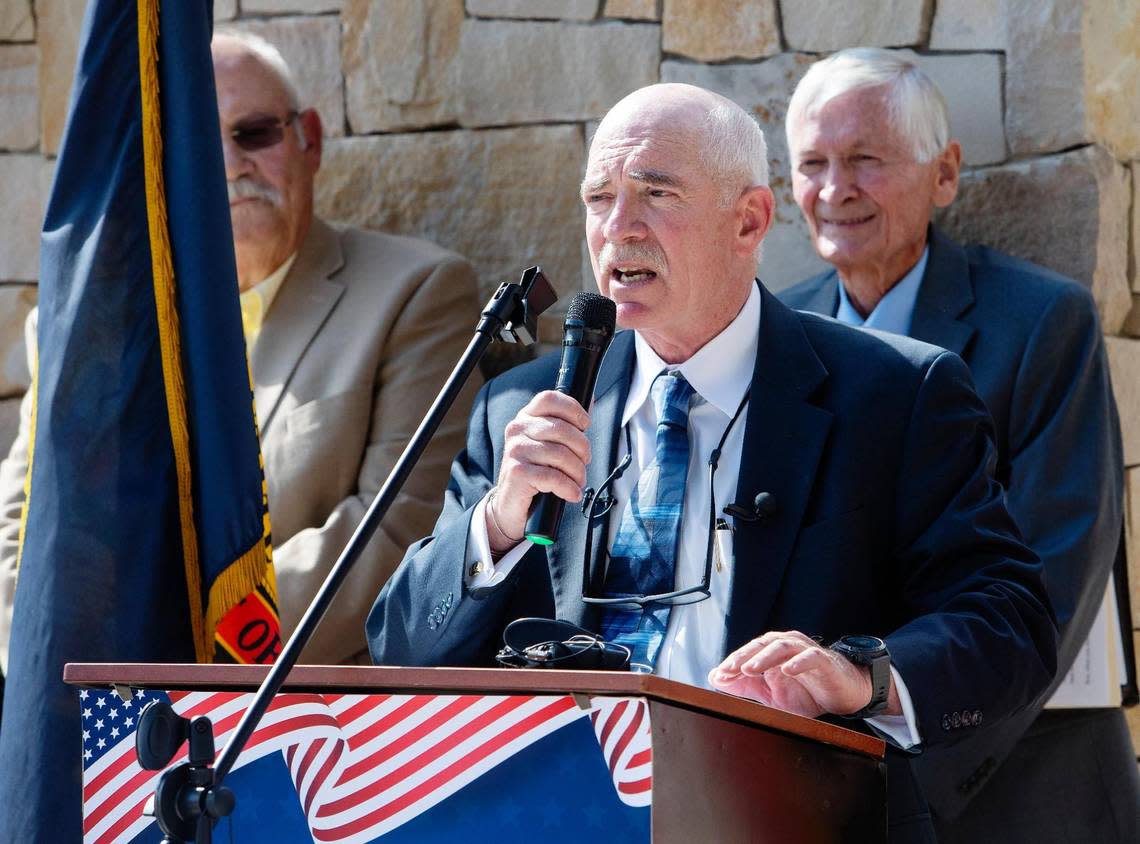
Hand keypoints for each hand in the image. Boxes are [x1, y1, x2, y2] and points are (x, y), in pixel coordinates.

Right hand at [485, 391, 590, 551]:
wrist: (510, 504)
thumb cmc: (536, 471)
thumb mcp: (547, 444)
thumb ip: (565, 424)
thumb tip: (590, 399)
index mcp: (526, 417)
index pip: (550, 399)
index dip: (573, 409)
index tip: (584, 425)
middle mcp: (517, 429)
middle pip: (562, 429)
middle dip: (582, 449)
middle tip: (584, 463)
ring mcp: (515, 450)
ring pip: (561, 455)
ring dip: (577, 472)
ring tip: (577, 482)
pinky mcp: (517, 472)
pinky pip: (553, 477)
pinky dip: (568, 488)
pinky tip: (572, 494)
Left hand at [708, 630, 897, 718]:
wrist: (844, 694)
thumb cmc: (807, 692)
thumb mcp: (771, 693)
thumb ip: (744, 685)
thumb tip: (715, 678)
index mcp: (772, 651)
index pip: (749, 652)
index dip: (732, 662)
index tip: (718, 675)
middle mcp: (787, 646)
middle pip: (762, 644)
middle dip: (744, 656)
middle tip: (729, 669)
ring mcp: (806, 651)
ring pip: (783, 646)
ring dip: (765, 656)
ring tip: (750, 669)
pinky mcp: (824, 661)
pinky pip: (811, 657)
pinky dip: (798, 662)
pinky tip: (787, 670)